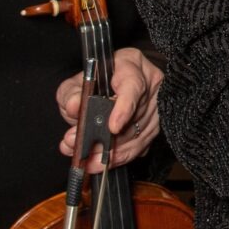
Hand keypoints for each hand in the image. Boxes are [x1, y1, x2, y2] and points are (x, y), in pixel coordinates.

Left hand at [56, 48, 163, 170]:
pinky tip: (98, 163)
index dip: (124, 108)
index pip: (133, 86)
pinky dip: (118, 158)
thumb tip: (75, 108)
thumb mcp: (77, 80)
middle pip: (134, 118)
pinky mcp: (154, 128)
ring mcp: (156, 108)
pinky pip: (139, 148)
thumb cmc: (96, 78)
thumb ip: (71, 93)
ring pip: (137, 137)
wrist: (113, 83)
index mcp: (131, 65)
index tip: (113, 127)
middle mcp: (150, 86)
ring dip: (108, 152)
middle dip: (104, 137)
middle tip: (76, 143)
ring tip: (83, 158)